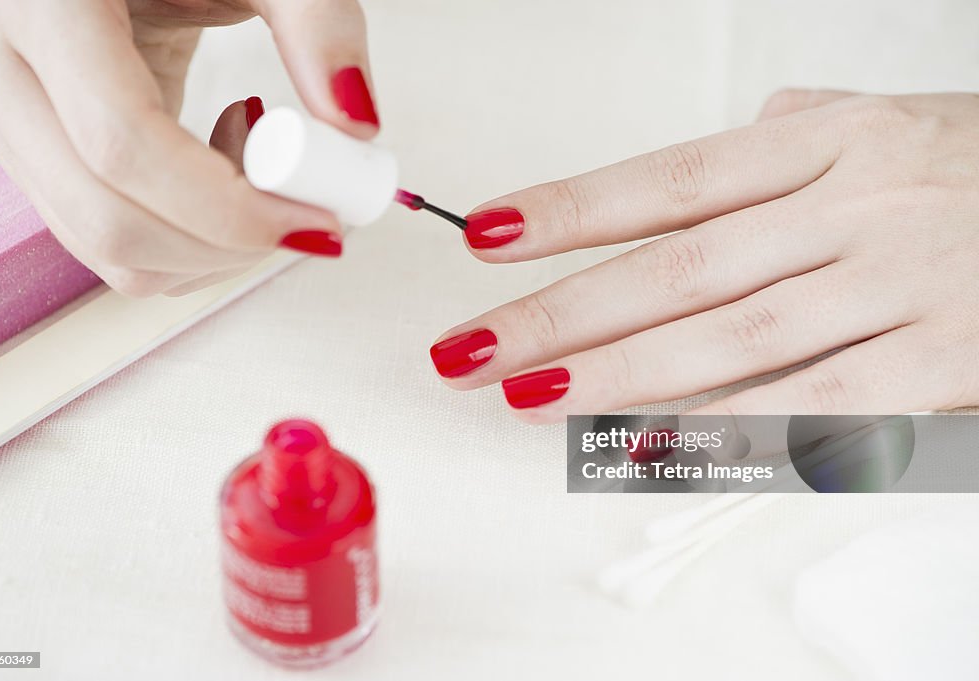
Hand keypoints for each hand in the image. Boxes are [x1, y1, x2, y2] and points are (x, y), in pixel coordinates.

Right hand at [0, 0, 379, 295]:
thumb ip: (318, 23)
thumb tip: (358, 127)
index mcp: (42, 7)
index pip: (124, 144)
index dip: (228, 205)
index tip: (318, 219)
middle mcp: (5, 75)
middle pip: (111, 219)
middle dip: (229, 243)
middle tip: (310, 215)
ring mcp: (14, 127)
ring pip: (109, 250)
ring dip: (212, 248)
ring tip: (262, 164)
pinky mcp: (41, 162)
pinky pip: (112, 244)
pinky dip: (189, 241)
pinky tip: (222, 168)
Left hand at [430, 91, 978, 420]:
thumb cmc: (973, 170)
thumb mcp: (886, 125)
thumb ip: (785, 145)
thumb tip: (690, 171)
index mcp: (828, 142)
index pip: (669, 179)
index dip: (570, 211)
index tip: (485, 239)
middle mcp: (856, 208)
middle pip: (678, 268)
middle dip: (562, 313)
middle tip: (472, 349)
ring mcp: (898, 287)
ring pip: (732, 340)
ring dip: (619, 378)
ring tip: (529, 396)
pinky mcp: (941, 363)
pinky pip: (815, 406)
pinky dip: (726, 430)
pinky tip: (646, 446)